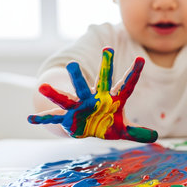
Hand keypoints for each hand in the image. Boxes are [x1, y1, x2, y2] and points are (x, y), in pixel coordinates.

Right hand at [28, 47, 157, 142]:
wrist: (85, 125)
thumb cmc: (105, 123)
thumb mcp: (122, 129)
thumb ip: (137, 132)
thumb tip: (155, 136)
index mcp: (112, 99)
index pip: (126, 85)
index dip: (134, 74)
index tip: (141, 59)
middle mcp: (96, 98)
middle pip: (100, 81)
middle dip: (104, 67)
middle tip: (108, 50)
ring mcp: (80, 106)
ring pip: (70, 96)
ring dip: (58, 92)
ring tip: (43, 86)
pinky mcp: (67, 117)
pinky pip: (54, 118)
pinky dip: (43, 120)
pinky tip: (31, 119)